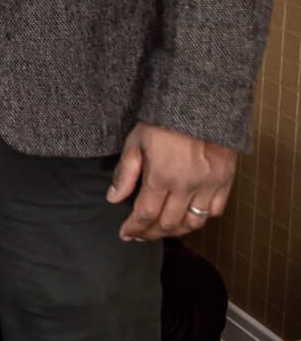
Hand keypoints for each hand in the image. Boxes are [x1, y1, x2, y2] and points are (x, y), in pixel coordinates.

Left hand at [109, 122, 237, 240]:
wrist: (199, 105)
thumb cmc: (162, 122)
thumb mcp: (135, 143)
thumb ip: (126, 174)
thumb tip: (113, 199)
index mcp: (161, 177)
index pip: (145, 214)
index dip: (134, 228)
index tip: (125, 234)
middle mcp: (187, 186)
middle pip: (168, 223)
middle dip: (151, 233)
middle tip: (139, 236)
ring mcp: (209, 185)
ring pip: (193, 223)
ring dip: (175, 231)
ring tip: (161, 231)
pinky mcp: (225, 181)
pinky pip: (215, 211)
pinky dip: (201, 219)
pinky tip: (187, 219)